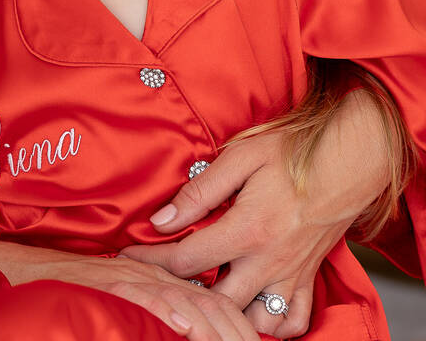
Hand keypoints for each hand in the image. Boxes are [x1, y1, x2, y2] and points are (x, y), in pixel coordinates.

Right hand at [0, 239, 258, 340]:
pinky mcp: (109, 283)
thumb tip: (189, 328)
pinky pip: (144, 297)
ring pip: (185, 300)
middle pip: (209, 300)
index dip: (242, 325)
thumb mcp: (124, 298)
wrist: (27, 268)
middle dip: (239, 330)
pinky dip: (167, 311)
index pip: (213, 299)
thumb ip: (157, 310)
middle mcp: (152, 275)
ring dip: (214, 326)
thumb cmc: (72, 288)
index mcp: (161, 278)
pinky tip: (185, 326)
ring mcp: (131, 277)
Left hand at [121, 92, 390, 337]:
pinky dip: (270, 323)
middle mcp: (270, 263)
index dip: (152, 259)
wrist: (348, 162)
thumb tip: (162, 219)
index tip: (128, 253)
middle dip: (183, 291)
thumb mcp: (239, 159)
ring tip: (202, 291)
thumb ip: (199, 192)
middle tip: (161, 275)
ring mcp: (292, 276)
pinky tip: (248, 305)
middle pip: (216, 300)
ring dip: (227, 312)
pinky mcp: (310, 279)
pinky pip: (292, 322)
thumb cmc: (291, 153)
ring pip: (254, 319)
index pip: (187, 260)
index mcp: (247, 231)